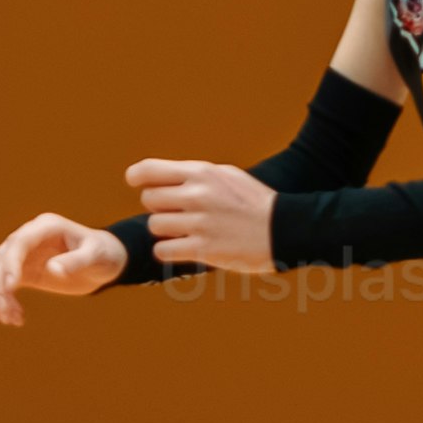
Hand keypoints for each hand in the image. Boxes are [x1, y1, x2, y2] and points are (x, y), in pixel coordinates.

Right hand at [0, 213, 124, 326]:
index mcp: (46, 227)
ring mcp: (24, 255)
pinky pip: (4, 285)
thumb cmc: (104, 253)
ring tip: (11, 318)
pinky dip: (3, 302)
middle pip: (1, 257)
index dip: (11, 262)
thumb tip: (53, 269)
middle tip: (7, 308)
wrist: (106, 261)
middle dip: (0, 283)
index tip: (11, 286)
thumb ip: (77, 261)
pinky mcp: (25, 272)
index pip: (19, 242)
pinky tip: (14, 318)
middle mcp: (30, 237)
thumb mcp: (95, 255)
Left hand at [126, 158, 278, 276]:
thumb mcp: (226, 176)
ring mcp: (200, 223)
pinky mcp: (204, 249)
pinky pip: (163, 250)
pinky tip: (182, 248)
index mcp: (201, 173)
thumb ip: (194, 175)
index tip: (137, 184)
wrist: (285, 229)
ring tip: (183, 232)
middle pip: (149, 199)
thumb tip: (161, 177)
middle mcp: (197, 195)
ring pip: (154, 225)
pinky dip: (168, 251)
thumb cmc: (254, 202)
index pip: (149, 170)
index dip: (137, 177)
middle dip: (158, 207)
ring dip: (165, 231)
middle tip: (175, 214)